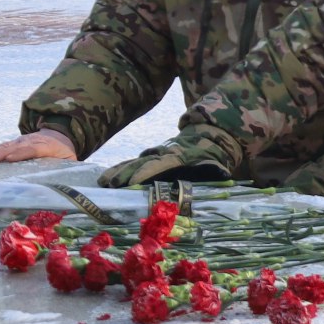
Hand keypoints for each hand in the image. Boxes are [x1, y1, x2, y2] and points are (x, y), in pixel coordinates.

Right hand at [0, 129, 74, 163]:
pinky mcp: (17, 142)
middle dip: (3, 153)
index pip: (34, 149)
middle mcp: (34, 141)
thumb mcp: (70, 159)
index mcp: (49, 146)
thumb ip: (66, 168)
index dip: (21, 153)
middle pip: (18, 147)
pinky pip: (5, 145)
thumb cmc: (64, 152)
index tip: (10, 159)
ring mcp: (24, 140)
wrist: (60, 135)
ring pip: (9, 145)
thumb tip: (62, 183)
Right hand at [94, 149, 229, 188]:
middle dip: (125, 174)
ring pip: (134, 162)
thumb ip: (215, 170)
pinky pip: (133, 162)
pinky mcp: (150, 157)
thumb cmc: (212, 157)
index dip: (147, 172)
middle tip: (110, 185)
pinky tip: (105, 178)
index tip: (133, 182)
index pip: (161, 164)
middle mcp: (163, 154)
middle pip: (142, 163)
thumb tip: (220, 176)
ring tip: (103, 183)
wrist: (207, 137)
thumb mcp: (217, 163)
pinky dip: (119, 169)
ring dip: (118, 172)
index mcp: (180, 156)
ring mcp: (155, 155)